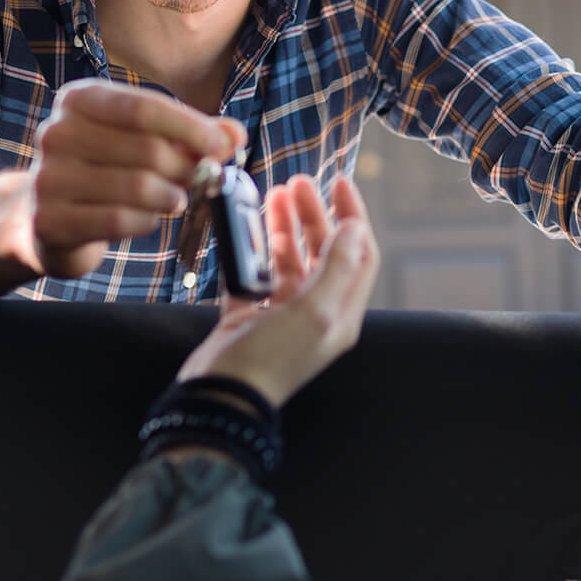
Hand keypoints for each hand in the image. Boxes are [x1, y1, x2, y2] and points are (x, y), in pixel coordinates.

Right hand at [0, 81, 241, 290]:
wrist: (44, 217)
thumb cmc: (104, 171)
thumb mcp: (142, 141)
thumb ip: (189, 136)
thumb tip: (234, 136)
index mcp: (80, 100)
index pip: (143, 107)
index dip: (190, 127)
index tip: (222, 146)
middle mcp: (57, 132)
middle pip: (145, 149)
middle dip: (185, 167)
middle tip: (202, 180)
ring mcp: (48, 177)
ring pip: (136, 186)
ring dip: (169, 197)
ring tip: (175, 200)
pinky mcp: (50, 219)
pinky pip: (118, 220)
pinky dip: (145, 221)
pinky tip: (147, 218)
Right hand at [177, 175, 379, 408]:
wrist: (220, 397)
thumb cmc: (270, 360)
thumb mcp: (314, 312)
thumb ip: (337, 267)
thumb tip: (354, 228)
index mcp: (340, 313)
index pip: (360, 256)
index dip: (354, 218)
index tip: (340, 183)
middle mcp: (315, 312)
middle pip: (323, 252)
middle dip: (313, 215)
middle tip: (297, 183)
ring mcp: (281, 314)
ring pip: (288, 259)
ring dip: (283, 227)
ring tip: (272, 195)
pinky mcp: (248, 315)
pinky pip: (254, 273)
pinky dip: (251, 250)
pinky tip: (244, 229)